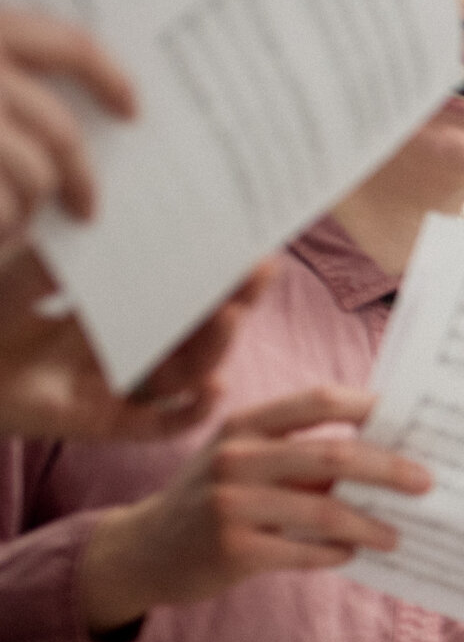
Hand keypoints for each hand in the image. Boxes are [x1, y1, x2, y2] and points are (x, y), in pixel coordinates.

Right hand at [0, 8, 132, 247]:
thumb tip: (107, 102)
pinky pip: (9, 207)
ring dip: (30, 207)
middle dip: (79, 177)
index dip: (109, 78)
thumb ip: (18, 81)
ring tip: (14, 224)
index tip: (133, 111)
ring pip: (37, 174)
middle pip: (59, 130)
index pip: (66, 45)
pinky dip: (6, 227)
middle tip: (89, 209)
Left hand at [0, 251, 268, 441]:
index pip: (176, 291)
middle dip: (232, 300)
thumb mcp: (27, 275)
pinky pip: (164, 425)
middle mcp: (126, 349)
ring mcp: (121, 388)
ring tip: (230, 316)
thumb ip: (71, 255)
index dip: (212, 271)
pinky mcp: (110, 425)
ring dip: (216, 345)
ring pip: (188, 371)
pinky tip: (213, 389)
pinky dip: (193, 410)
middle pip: (195, 329)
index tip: (243, 244)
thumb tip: (116, 217)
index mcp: (112, 311)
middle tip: (259, 272)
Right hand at [76, 385, 429, 631]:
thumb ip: (302, 454)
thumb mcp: (245, 461)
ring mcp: (230, 504)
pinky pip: (305, 552)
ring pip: (325, 511)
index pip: (317, 401)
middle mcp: (235, 457)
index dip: (368, 407)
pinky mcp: (232, 549)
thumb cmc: (217, 499)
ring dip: (370, 525)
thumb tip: (389, 457)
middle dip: (389, 469)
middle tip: (426, 483)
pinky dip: (336, 553)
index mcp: (245, 425)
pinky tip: (352, 554)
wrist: (144, 551)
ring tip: (395, 535)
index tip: (412, 421)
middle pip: (333, 455)